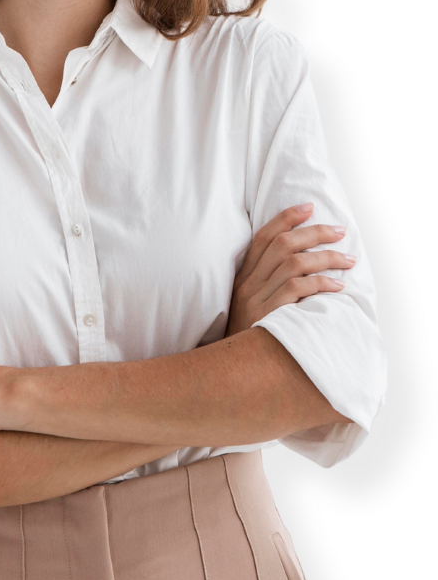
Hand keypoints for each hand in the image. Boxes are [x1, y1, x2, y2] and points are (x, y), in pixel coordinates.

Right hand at [225, 204, 355, 337]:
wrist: (231, 372)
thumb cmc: (250, 339)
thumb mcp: (250, 308)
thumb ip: (267, 286)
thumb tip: (302, 265)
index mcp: (242, 277)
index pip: (263, 236)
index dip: (286, 218)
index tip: (308, 207)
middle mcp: (247, 284)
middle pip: (282, 244)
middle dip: (314, 232)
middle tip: (339, 231)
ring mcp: (256, 299)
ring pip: (294, 263)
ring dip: (326, 257)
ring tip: (347, 260)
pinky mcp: (269, 316)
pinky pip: (298, 289)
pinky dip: (321, 282)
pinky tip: (338, 285)